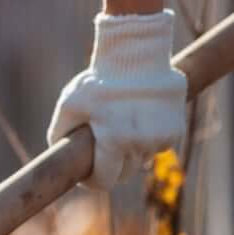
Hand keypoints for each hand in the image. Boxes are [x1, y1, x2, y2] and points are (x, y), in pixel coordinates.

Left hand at [48, 11, 187, 188]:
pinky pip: (158, 145)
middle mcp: (140, 143)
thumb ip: (60, 132)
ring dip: (132, 149)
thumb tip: (58, 154)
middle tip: (104, 148)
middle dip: (113, 166)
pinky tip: (141, 117)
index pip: (105, 181)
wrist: (137, 53)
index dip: (94, 181)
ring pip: (142, 157)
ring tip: (123, 122)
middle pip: (126, 172)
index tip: (88, 176)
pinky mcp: (175, 130)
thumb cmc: (99, 79)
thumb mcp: (70, 103)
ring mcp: (160, 138)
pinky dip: (149, 137)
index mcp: (114, 140)